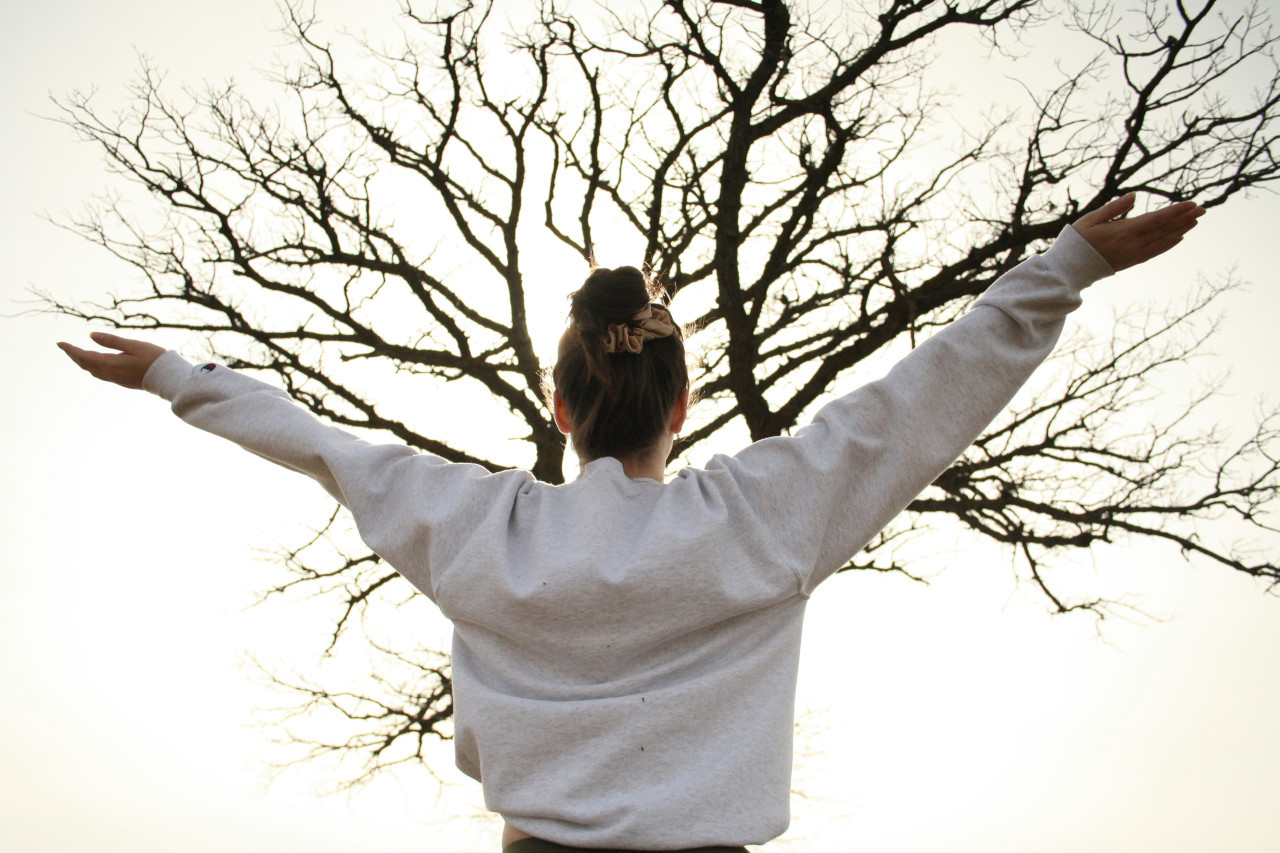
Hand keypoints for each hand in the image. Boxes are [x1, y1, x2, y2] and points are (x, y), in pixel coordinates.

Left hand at [58, 332, 165, 389]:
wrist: (167, 378)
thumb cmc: (153, 358)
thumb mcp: (132, 345)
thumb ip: (111, 341)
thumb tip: (91, 335)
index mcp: (110, 363)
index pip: (84, 356)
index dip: (70, 349)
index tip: (59, 343)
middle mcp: (110, 373)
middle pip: (85, 365)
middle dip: (74, 356)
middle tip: (65, 347)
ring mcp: (116, 379)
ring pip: (92, 371)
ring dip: (82, 362)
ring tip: (77, 355)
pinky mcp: (122, 381)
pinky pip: (101, 374)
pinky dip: (92, 367)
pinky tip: (95, 364)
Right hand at [1073, 193, 1205, 271]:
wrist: (1071, 269)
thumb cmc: (1078, 241)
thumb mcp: (1091, 219)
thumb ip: (1114, 208)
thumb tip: (1134, 196)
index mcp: (1124, 231)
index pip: (1157, 219)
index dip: (1176, 211)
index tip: (1192, 204)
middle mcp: (1133, 244)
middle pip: (1165, 229)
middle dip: (1185, 218)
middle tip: (1203, 209)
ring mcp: (1134, 254)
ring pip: (1164, 240)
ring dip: (1181, 229)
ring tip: (1195, 220)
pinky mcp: (1132, 261)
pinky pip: (1156, 251)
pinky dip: (1169, 243)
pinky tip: (1178, 237)